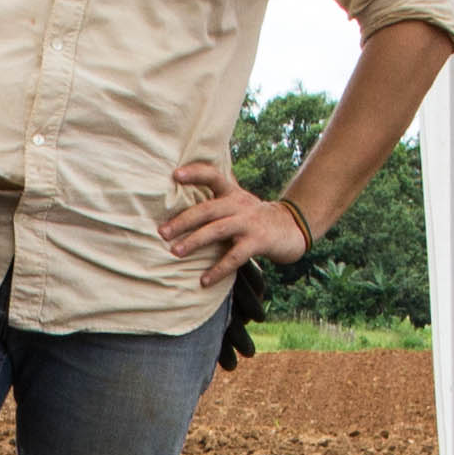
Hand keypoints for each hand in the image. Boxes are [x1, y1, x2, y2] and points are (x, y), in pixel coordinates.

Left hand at [160, 158, 309, 285]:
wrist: (291, 228)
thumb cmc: (254, 217)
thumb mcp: (238, 201)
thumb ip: (216, 198)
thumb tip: (183, 196)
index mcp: (232, 192)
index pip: (213, 176)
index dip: (195, 173)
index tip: (175, 175)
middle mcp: (239, 204)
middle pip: (208, 209)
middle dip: (183, 220)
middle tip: (162, 232)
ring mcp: (249, 223)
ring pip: (217, 230)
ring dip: (195, 241)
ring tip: (176, 252)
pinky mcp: (258, 242)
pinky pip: (234, 257)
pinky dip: (218, 270)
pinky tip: (204, 280)